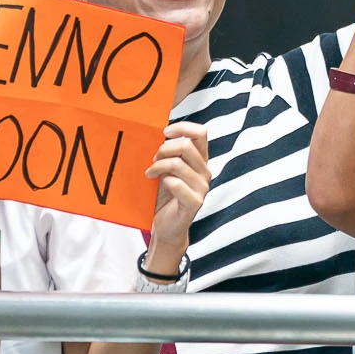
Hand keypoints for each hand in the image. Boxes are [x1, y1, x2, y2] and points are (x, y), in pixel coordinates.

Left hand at [143, 122, 209, 269]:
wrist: (166, 226)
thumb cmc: (164, 195)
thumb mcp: (166, 168)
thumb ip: (169, 152)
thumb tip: (157, 132)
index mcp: (200, 160)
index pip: (201, 133)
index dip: (182, 127)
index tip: (164, 132)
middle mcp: (205, 172)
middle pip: (187, 145)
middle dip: (164, 149)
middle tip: (153, 158)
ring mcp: (202, 188)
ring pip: (178, 164)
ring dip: (158, 166)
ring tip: (150, 173)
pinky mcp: (195, 203)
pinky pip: (176, 184)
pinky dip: (164, 182)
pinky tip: (158, 185)